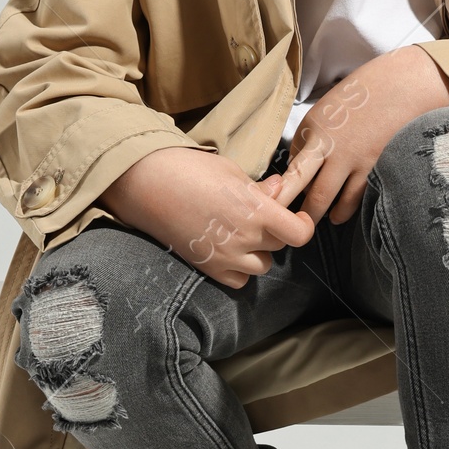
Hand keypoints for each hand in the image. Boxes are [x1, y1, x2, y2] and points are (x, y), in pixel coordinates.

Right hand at [100, 145, 316, 289]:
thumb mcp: (231, 171)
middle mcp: (244, 237)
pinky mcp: (206, 267)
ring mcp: (225, 256)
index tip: (299, 218)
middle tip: (259, 216)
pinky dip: (239, 270)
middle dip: (275, 231)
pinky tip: (229, 250)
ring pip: (262, 266)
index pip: (299, 233)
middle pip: (280, 246)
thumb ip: (259, 188)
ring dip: (259, 252)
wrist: (145, 184)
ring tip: (242, 234)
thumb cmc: (187, 168)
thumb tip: (278, 191)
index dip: (303, 225)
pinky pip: (238, 280)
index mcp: (255, 210)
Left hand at [258, 46, 448, 225]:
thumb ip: (317, 134)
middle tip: (283, 222)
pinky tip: (339, 216)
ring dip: (315, 214)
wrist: (407, 85)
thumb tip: (306, 161)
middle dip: (286, 207)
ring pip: (322, 198)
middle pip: (296, 184)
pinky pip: (352, 199)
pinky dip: (343, 211)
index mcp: (311, 126)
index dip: (286, 181)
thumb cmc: (369, 92)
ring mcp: (349, 158)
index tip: (282, 194)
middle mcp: (325, 144)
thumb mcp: (331, 107)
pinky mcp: (372, 167)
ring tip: (310, 224)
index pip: (290, 162)